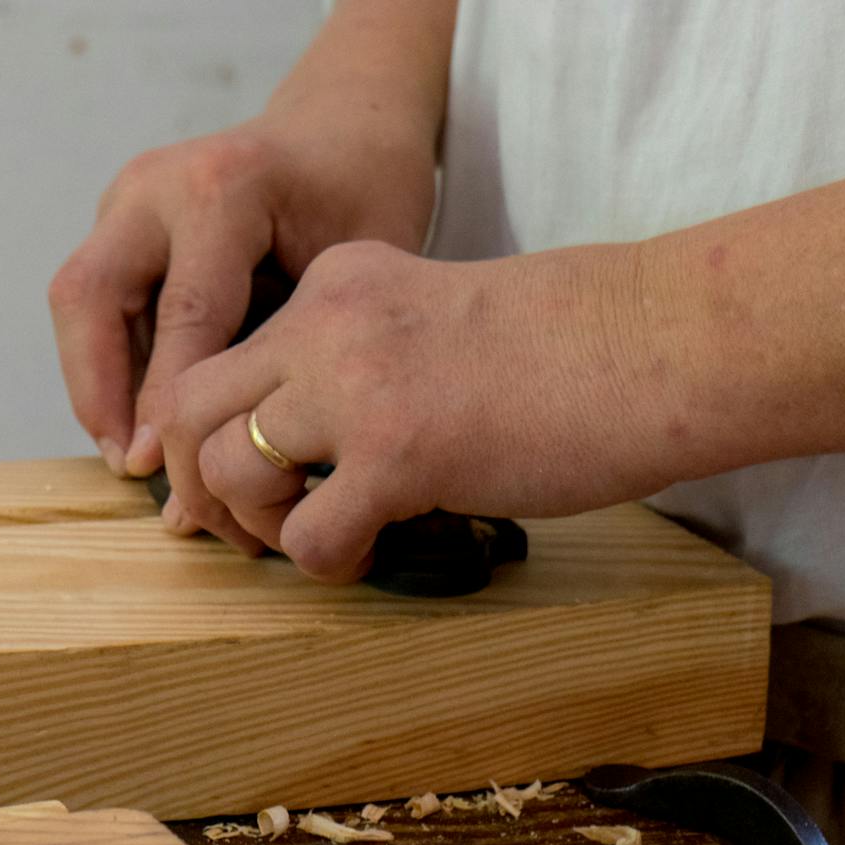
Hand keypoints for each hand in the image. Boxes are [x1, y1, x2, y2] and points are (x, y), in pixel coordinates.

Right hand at [47, 103, 437, 477]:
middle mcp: (158, 183)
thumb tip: (231, 461)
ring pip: (76, 299)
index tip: (174, 474)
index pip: (184, 314)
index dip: (172, 403)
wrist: (345, 121)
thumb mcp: (354, 271)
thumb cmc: (366, 193)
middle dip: (98, 390)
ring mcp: (128, 194)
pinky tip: (143, 414)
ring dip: (94, 380)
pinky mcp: (118, 215)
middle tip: (129, 465)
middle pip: (88, 296)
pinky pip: (94, 295)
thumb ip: (291, 356)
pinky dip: (109, 358)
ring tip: (133, 454)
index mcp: (224, 186)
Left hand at [158, 240, 679, 580]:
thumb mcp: (434, 317)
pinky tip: (371, 553)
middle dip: (198, 481)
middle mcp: (328, 323)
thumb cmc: (569, 347)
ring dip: (259, 525)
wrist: (657, 343)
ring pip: (230, 468)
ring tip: (317, 536)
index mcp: (337, 281)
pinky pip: (306, 536)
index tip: (249, 477)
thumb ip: (362, 358)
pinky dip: (324, 563)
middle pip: (188, 406)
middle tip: (250, 525)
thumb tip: (314, 445)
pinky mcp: (401, 454)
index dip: (217, 429)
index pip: (223, 354)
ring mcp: (358, 385)